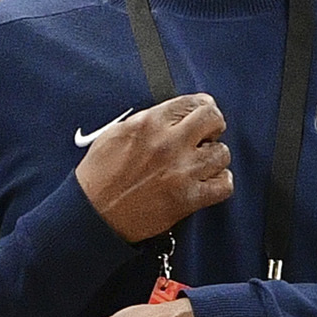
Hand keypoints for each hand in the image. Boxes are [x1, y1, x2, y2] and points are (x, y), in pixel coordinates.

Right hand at [71, 92, 230, 244]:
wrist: (92, 214)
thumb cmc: (98, 177)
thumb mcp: (116, 133)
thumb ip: (149, 121)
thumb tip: (174, 117)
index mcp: (149, 123)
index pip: (193, 102)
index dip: (203, 107)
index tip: (204, 114)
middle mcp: (168, 144)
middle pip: (214, 120)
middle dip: (213, 127)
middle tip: (207, 137)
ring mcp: (180, 172)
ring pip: (222, 153)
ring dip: (213, 158)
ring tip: (200, 164)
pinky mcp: (187, 198)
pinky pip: (224, 185)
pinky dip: (219, 183)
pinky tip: (206, 182)